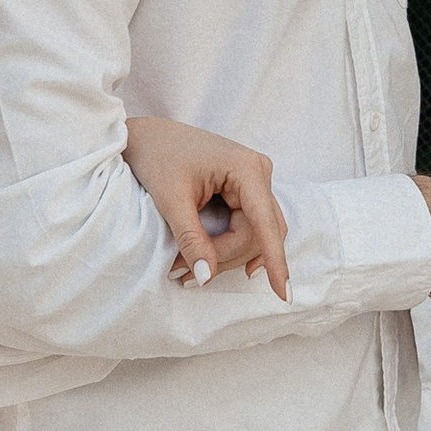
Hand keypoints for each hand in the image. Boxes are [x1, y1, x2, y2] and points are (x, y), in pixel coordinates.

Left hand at [124, 112, 290, 302]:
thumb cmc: (158, 157)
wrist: (147, 136)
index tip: (282, 294)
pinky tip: (212, 261)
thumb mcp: (171, 200)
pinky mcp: (245, 188)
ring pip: (255, 234)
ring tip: (188, 271)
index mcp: (247, 168)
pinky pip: (248, 226)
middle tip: (185, 276)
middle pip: (258, 234)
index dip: (274, 260)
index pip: (266, 224)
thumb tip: (207, 277)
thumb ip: (191, 239)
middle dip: (226, 259)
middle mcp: (258, 172)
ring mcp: (254, 180)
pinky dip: (228, 245)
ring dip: (226, 256)